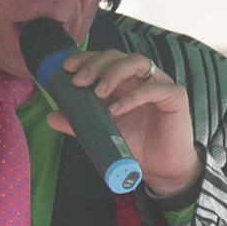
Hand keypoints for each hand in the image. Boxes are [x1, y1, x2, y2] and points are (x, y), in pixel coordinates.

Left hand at [46, 50, 201, 195]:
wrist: (162, 169)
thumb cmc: (135, 145)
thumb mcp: (102, 132)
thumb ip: (80, 122)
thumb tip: (51, 116)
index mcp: (123, 81)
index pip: (103, 59)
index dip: (86, 58)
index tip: (67, 68)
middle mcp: (141, 77)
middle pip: (117, 56)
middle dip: (95, 64)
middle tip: (79, 81)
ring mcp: (159, 83)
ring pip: (137, 62)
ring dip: (113, 73)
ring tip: (98, 92)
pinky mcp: (175, 96)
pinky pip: (153, 88)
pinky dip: (132, 97)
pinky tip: (116, 109)